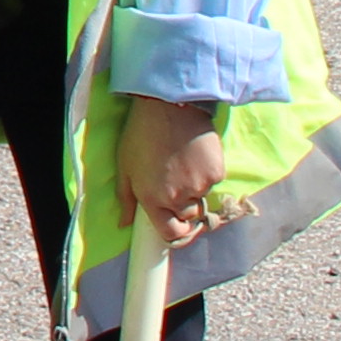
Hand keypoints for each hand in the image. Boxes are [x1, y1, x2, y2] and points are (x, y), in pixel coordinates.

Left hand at [118, 93, 225, 241]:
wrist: (169, 106)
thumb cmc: (141, 134)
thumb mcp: (124, 166)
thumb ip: (125, 199)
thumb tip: (124, 223)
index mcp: (152, 199)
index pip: (170, 233)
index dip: (173, 231)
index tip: (173, 224)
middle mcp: (177, 198)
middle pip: (187, 217)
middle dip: (182, 207)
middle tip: (175, 183)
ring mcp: (199, 186)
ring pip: (200, 199)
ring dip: (194, 189)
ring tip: (182, 163)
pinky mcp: (216, 173)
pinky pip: (213, 183)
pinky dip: (206, 174)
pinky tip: (194, 155)